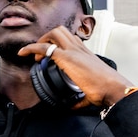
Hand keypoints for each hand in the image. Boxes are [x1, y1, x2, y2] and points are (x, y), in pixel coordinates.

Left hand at [17, 27, 133, 109]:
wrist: (113, 88)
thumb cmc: (106, 89)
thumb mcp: (90, 90)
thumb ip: (80, 97)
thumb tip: (72, 105)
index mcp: (85, 53)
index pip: (70, 39)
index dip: (57, 43)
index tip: (48, 54)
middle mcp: (79, 48)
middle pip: (61, 31)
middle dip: (47, 38)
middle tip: (40, 54)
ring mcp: (73, 51)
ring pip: (54, 33)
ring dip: (41, 41)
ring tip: (35, 55)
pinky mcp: (67, 57)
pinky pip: (45, 47)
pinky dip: (31, 48)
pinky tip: (24, 53)